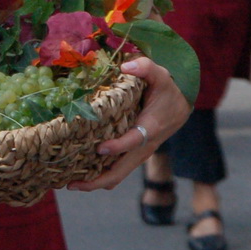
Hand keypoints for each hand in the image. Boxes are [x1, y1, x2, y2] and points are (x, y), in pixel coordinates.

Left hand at [64, 56, 190, 191]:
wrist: (180, 107)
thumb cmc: (167, 90)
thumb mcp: (160, 75)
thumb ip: (146, 67)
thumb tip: (126, 65)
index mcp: (150, 127)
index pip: (134, 141)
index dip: (118, 146)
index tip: (100, 148)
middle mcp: (143, 146)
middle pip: (121, 171)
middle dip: (97, 180)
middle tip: (71, 183)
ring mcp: (138, 153)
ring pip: (118, 175)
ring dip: (96, 181)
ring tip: (69, 183)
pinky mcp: (133, 154)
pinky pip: (117, 170)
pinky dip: (100, 175)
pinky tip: (80, 173)